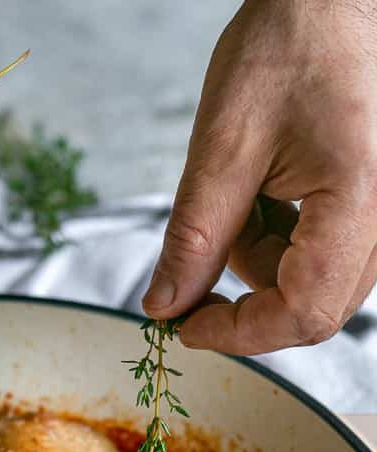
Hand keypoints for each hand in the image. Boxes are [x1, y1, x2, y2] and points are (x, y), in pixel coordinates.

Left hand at [143, 0, 376, 353]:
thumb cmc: (290, 45)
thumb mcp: (223, 147)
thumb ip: (193, 239)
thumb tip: (166, 306)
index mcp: (360, 202)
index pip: (303, 312)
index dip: (238, 334)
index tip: (184, 329)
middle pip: (313, 308)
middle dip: (246, 301)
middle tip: (194, 275)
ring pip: (312, 283)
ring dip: (259, 262)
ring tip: (240, 195)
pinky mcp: (369, 205)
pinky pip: (320, 253)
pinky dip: (277, 240)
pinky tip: (263, 192)